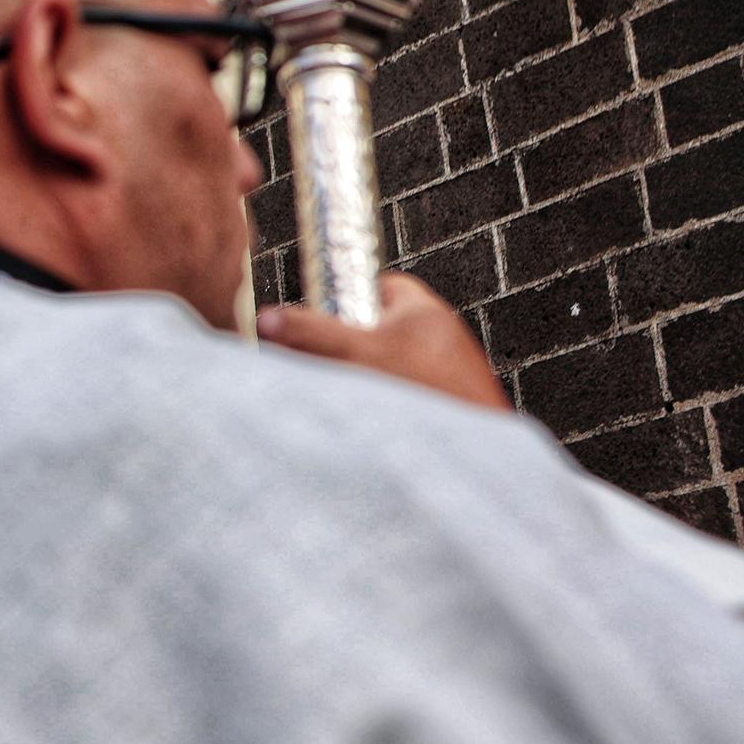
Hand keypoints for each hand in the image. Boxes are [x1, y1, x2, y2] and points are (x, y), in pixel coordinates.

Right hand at [255, 272, 509, 410]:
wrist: (475, 457)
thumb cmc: (427, 396)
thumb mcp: (355, 356)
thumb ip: (310, 334)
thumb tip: (268, 318)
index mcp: (426, 310)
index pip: (381, 285)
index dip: (349, 297)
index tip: (327, 317)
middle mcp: (446, 336)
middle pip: (384, 328)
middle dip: (354, 346)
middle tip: (333, 365)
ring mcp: (455, 372)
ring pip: (398, 365)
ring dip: (374, 380)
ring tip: (360, 400)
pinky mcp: (457, 404)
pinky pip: (415, 394)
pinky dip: (396, 405)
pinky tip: (385, 424)